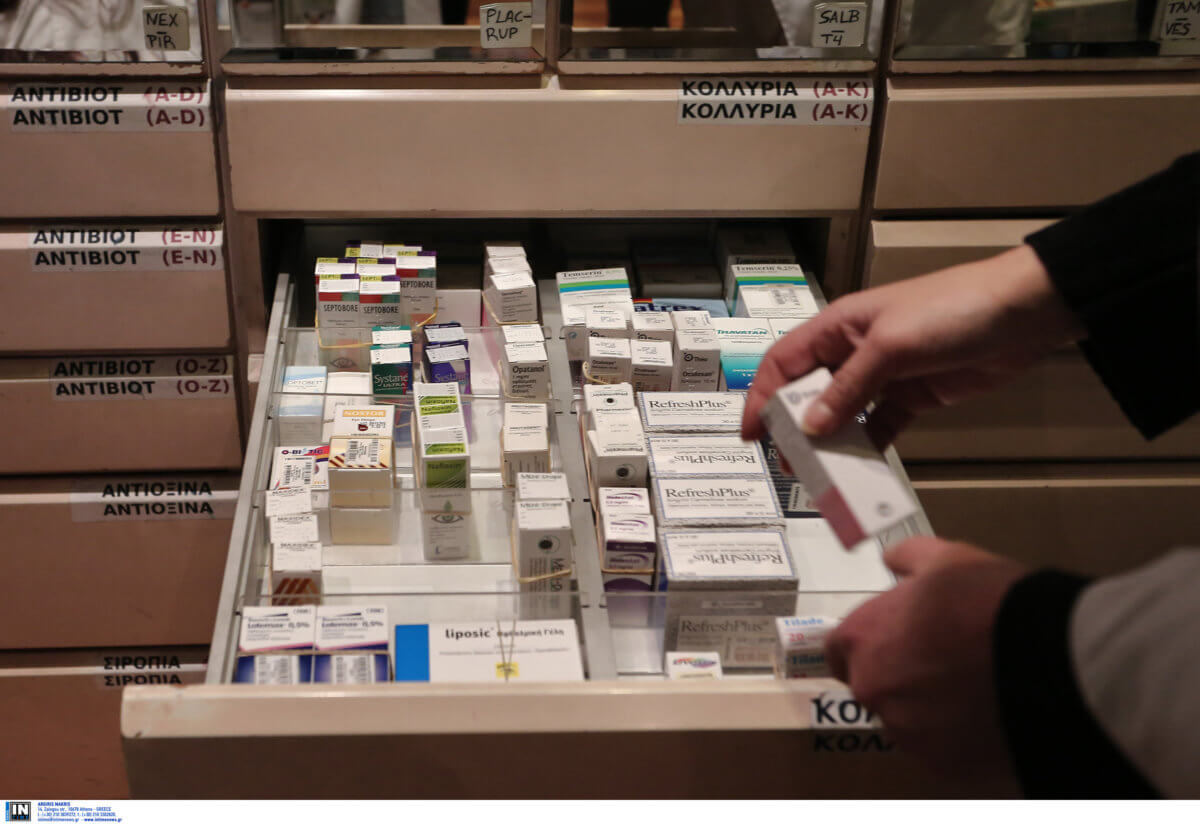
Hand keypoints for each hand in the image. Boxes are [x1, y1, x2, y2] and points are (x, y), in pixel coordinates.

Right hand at [742, 245, 1083, 446]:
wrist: (1023, 313)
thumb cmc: (952, 310)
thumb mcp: (890, 347)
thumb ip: (848, 389)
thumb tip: (811, 427)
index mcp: (838, 326)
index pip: (784, 363)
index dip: (762, 396)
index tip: (752, 434)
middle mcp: (853, 351)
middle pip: (808, 393)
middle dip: (794, 427)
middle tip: (791, 463)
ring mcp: (883, 376)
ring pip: (842, 415)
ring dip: (830, 443)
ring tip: (822, 474)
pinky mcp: (911, 397)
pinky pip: (878, 428)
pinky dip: (867, 449)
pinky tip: (860, 470)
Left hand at [825, 537, 1028, 778]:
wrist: (1048, 658)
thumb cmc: (986, 601)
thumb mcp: (946, 558)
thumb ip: (908, 558)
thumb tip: (892, 560)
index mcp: (862, 640)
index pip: (839, 651)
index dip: (868, 644)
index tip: (896, 640)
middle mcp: (873, 691)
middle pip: (875, 687)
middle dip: (901, 675)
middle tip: (946, 661)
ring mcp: (906, 733)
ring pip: (908, 723)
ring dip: (929, 710)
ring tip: (974, 689)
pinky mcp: (943, 766)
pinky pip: (942, 751)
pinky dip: (959, 738)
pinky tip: (989, 715)